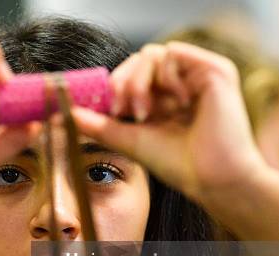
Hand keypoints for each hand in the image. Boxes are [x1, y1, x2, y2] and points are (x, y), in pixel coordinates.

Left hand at [73, 42, 267, 207]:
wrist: (210, 179)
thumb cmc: (176, 164)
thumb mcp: (128, 139)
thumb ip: (98, 124)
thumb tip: (64, 113)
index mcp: (162, 99)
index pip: (130, 75)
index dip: (113, 86)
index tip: (105, 109)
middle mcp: (180, 85)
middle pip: (138, 61)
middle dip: (122, 82)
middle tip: (120, 110)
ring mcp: (197, 77)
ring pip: (152, 54)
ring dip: (139, 81)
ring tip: (143, 112)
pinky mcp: (214, 71)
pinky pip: (174, 53)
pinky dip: (163, 75)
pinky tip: (173, 103)